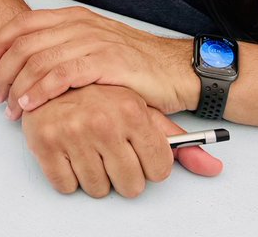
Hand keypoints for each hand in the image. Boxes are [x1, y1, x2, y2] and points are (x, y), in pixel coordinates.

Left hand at [0, 5, 199, 119]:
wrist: (176, 70)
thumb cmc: (133, 66)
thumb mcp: (93, 48)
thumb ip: (64, 49)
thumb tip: (27, 64)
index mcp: (74, 17)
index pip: (25, 22)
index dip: (0, 39)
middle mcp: (81, 24)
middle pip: (27, 42)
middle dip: (5, 69)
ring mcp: (94, 41)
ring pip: (41, 59)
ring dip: (19, 85)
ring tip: (10, 108)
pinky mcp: (108, 63)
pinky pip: (64, 75)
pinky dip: (42, 90)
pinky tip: (32, 104)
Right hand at [23, 84, 222, 197]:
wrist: (52, 68)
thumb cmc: (100, 93)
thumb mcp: (142, 109)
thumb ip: (178, 141)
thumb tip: (214, 167)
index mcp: (131, 110)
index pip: (159, 170)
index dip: (149, 164)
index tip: (137, 150)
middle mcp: (103, 121)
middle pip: (131, 186)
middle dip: (122, 173)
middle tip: (111, 150)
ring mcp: (71, 131)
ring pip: (98, 189)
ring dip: (93, 175)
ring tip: (87, 146)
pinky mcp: (43, 141)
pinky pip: (65, 186)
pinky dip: (66, 175)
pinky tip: (67, 149)